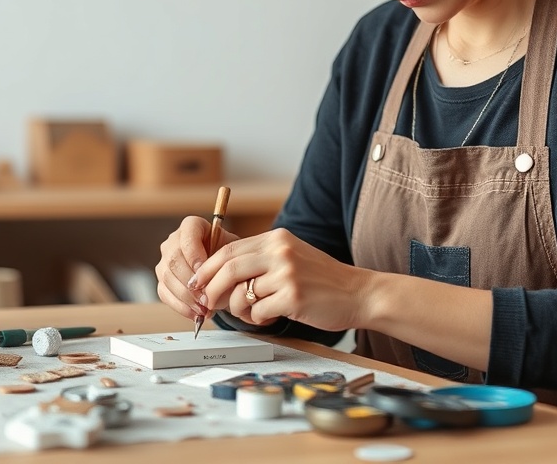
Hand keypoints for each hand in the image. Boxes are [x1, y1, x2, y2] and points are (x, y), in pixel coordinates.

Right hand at [156, 216, 239, 322]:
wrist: (224, 270)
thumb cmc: (229, 258)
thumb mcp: (233, 253)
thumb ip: (225, 261)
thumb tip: (218, 280)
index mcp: (192, 225)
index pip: (188, 235)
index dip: (195, 254)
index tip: (206, 271)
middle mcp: (173, 240)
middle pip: (174, 259)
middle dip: (190, 282)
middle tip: (207, 298)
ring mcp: (165, 260)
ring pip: (167, 278)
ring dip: (186, 297)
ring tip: (204, 309)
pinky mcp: (162, 279)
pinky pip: (164, 293)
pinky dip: (180, 307)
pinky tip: (195, 314)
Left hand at [188, 228, 371, 331]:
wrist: (358, 293)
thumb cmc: (322, 280)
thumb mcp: (291, 257)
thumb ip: (260, 260)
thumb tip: (218, 278)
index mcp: (277, 238)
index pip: (229, 250)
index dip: (207, 269)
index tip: (198, 284)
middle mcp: (280, 251)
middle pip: (228, 268)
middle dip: (211, 289)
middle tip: (206, 304)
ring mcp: (287, 274)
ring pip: (241, 294)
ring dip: (239, 310)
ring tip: (253, 312)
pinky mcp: (293, 298)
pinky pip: (258, 312)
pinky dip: (258, 319)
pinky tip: (273, 316)